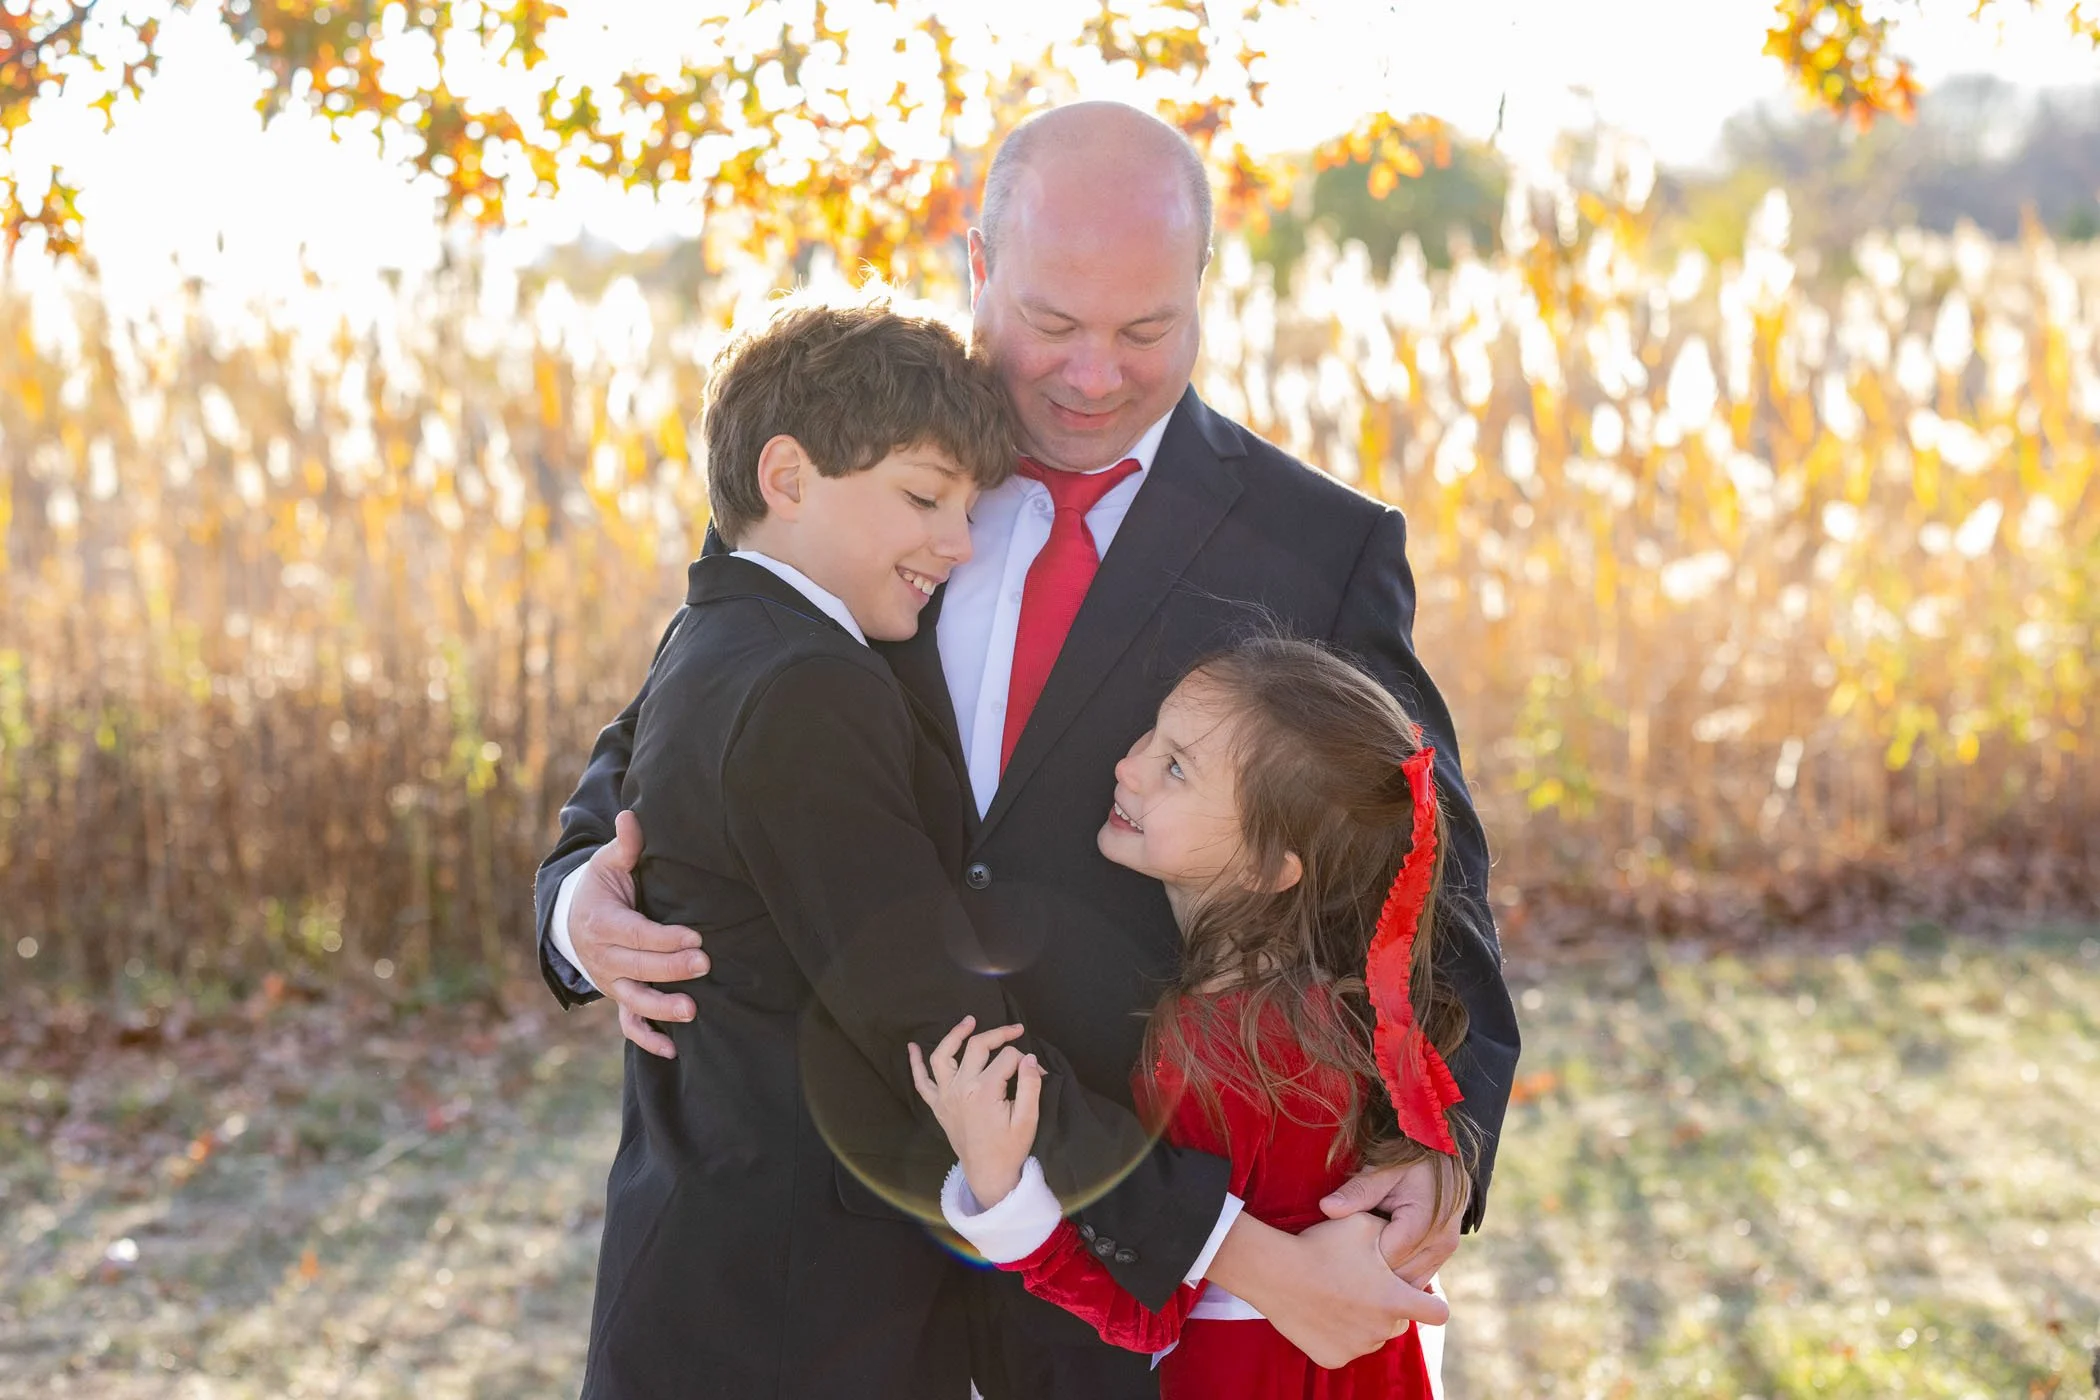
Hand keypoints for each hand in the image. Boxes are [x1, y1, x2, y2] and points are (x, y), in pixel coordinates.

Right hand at [571, 811, 710, 1059]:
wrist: (572, 920)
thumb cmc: (602, 887)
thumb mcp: (609, 864)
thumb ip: (625, 846)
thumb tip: (631, 817)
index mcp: (601, 923)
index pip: (635, 935)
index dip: (664, 939)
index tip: (695, 938)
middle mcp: (602, 958)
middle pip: (638, 967)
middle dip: (671, 969)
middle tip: (705, 965)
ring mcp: (610, 982)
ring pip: (634, 999)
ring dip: (662, 1008)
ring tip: (692, 1011)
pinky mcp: (618, 996)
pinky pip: (629, 1023)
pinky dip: (647, 1039)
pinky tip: (673, 1051)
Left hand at [908, 1016, 1042, 1206]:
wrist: (988, 1174)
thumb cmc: (1010, 1148)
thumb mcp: (1028, 1119)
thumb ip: (1030, 1085)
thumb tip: (1030, 1058)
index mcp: (984, 1092)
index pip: (1007, 1058)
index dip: (1026, 1061)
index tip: (1038, 1072)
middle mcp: (961, 1088)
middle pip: (977, 1047)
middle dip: (998, 1034)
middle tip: (1016, 1029)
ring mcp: (945, 1096)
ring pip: (943, 1055)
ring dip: (955, 1035)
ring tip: (969, 1021)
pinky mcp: (937, 1106)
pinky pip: (921, 1082)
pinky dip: (915, 1064)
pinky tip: (911, 1048)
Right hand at [1212, 1212, 1449, 1368]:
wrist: (1274, 1271)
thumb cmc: (1321, 1244)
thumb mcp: (1363, 1224)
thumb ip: (1392, 1234)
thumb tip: (1406, 1235)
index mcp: (1394, 1300)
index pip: (1437, 1313)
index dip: (1433, 1302)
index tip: (1420, 1296)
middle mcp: (1381, 1330)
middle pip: (1400, 1323)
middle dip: (1388, 1307)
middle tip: (1362, 1285)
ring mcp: (1356, 1348)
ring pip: (1372, 1336)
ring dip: (1364, 1321)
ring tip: (1337, 1294)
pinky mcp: (1332, 1358)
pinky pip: (1345, 1348)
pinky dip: (1338, 1334)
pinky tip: (1322, 1312)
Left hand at [1320, 1154, 1468, 1286]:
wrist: (1441, 1156)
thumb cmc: (1408, 1160)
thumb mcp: (1382, 1171)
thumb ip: (1357, 1191)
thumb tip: (1326, 1208)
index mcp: (1423, 1223)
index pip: (1385, 1259)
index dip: (1360, 1258)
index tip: (1337, 1252)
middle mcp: (1440, 1243)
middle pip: (1398, 1277)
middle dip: (1371, 1272)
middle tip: (1342, 1262)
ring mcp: (1445, 1251)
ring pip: (1409, 1283)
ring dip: (1386, 1277)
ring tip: (1359, 1264)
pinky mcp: (1443, 1254)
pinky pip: (1419, 1278)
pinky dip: (1398, 1275)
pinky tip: (1378, 1264)